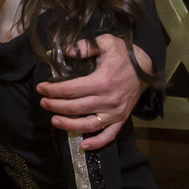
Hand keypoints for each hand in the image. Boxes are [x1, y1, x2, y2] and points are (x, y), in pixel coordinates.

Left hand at [35, 34, 150, 150]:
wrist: (146, 67)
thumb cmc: (124, 55)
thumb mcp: (106, 43)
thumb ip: (86, 46)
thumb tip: (67, 51)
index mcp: (102, 81)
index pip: (71, 89)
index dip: (53, 90)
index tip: (41, 88)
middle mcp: (108, 100)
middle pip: (75, 108)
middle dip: (55, 106)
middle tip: (43, 103)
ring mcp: (115, 112)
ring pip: (88, 125)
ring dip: (69, 126)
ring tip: (54, 120)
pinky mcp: (121, 119)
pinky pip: (109, 135)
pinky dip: (96, 143)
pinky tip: (83, 145)